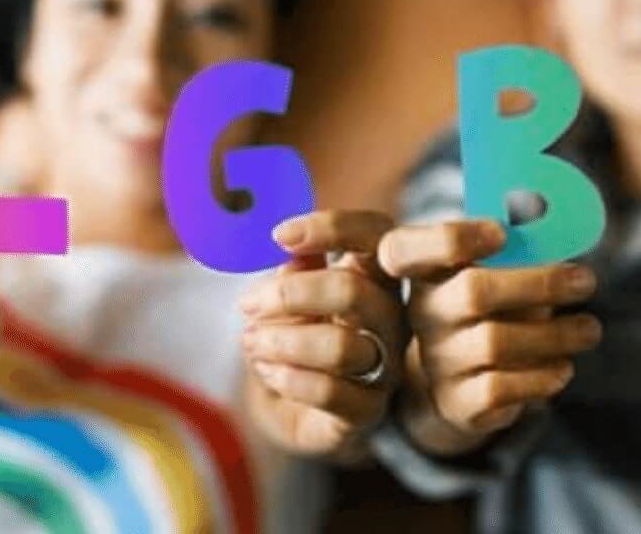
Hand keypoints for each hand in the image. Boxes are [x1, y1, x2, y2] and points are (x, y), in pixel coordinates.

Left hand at [237, 210, 404, 458]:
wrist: (296, 405)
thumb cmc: (299, 335)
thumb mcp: (293, 296)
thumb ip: (297, 270)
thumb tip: (292, 252)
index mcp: (378, 276)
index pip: (376, 235)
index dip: (332, 228)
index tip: (279, 236)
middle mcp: (392, 318)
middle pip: (352, 291)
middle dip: (289, 296)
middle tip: (247, 305)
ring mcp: (385, 367)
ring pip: (339, 347)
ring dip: (281, 342)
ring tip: (251, 342)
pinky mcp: (367, 411)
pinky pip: (329, 392)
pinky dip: (287, 378)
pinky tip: (267, 371)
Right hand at [378, 220, 599, 455]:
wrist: (462, 384)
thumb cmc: (493, 312)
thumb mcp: (497, 277)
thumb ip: (519, 254)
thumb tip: (563, 237)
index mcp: (427, 271)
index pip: (407, 248)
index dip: (454, 238)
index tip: (501, 234)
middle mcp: (423, 314)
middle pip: (473, 291)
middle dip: (539, 283)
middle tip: (586, 281)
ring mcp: (437, 360)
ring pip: (494, 342)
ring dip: (554, 334)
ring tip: (589, 329)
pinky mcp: (457, 402)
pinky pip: (499, 388)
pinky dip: (540, 377)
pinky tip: (563, 368)